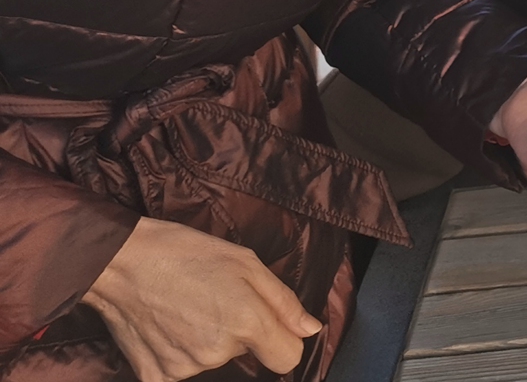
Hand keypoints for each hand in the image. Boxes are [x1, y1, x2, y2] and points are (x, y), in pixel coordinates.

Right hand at [81, 217, 322, 381]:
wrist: (121, 261)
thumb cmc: (186, 253)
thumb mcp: (247, 262)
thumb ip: (284, 301)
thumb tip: (311, 329)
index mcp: (246, 322)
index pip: (287, 358)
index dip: (282, 340)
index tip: (269, 325)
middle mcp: (217, 352)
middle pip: (246, 354)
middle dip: (239, 333)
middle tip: (213, 299)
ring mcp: (184, 368)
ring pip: (213, 360)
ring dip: (207, 340)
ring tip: (187, 308)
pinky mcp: (155, 376)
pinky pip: (181, 370)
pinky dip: (178, 352)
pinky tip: (167, 326)